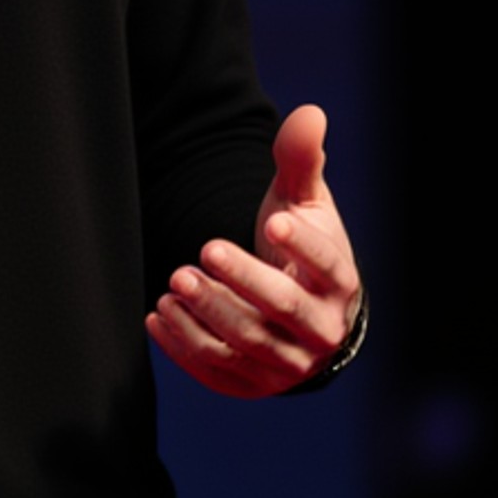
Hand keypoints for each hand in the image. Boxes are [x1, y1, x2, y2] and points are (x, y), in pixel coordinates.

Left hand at [145, 104, 360, 397]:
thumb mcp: (303, 204)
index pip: (328, 266)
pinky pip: (218, 372)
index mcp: (340, 283)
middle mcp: (321, 331)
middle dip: (239, 284)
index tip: (274, 222)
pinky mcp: (253, 384)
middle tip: (199, 254)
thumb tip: (310, 113)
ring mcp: (287, 364)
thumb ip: (301, 161)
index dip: (304, 246)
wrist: (302, 312)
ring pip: (246, 345)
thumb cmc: (300, 248)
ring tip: (172, 281)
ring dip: (205, 316)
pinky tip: (158, 315)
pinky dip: (184, 347)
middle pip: (281, 310)